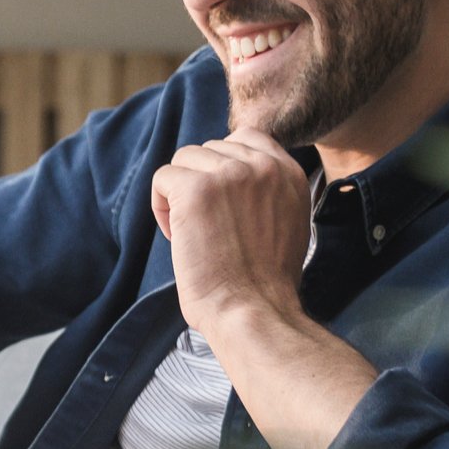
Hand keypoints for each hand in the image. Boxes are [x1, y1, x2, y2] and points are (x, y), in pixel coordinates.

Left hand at [149, 126, 311, 330]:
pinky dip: (161, 207)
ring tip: (192, 232)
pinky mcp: (195, 189)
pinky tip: (176, 235)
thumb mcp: (288, 222)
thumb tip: (234, 172)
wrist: (254, 311)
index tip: (220, 201)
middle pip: (210, 149)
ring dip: (179, 194)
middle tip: (208, 227)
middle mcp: (261, 166)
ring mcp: (229, 174)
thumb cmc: (265, 282)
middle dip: (201, 183)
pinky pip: (162, 178)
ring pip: (184, 160)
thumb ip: (268, 190)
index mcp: (288, 172)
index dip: (223, 165)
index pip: (246, 137)